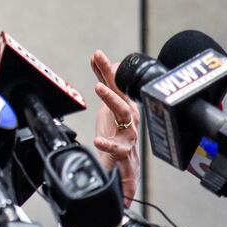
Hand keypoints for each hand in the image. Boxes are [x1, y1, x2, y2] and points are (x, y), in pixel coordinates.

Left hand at [90, 49, 140, 207]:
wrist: (124, 171)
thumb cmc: (118, 136)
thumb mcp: (108, 107)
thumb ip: (105, 86)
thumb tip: (99, 61)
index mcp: (124, 107)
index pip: (116, 84)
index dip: (107, 69)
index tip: (96, 55)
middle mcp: (129, 118)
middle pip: (121, 94)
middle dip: (112, 77)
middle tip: (100, 62)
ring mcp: (128, 135)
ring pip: (124, 115)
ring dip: (112, 99)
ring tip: (99, 88)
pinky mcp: (124, 154)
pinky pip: (118, 149)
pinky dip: (108, 144)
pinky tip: (98, 140)